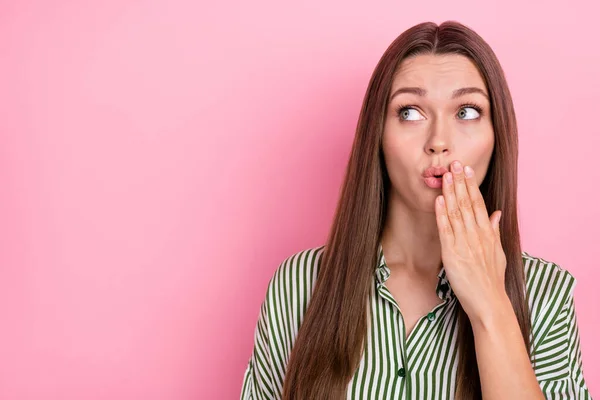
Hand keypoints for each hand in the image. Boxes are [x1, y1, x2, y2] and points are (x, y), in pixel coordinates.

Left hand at [434, 160, 507, 323]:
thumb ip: (495, 231)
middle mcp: (477, 235)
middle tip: (454, 163)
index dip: (471, 185)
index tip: (466, 170)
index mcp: (488, 234)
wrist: (489, 302)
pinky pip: (446, 230)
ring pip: (457, 213)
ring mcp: (465, 244)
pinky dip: (442, 214)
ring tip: (445, 175)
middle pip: (468, 203)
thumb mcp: (498, 253)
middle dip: (460, 182)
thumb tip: (497, 214)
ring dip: (450, 192)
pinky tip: (439, 200)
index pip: (479, 204)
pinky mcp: (452, 254)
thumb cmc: (492, 280)